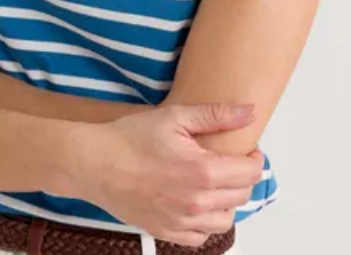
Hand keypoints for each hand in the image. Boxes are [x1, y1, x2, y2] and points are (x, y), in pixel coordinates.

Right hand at [69, 103, 263, 246]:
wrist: (95, 163)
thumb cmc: (131, 137)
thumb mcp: (174, 116)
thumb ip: (215, 115)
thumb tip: (249, 112)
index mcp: (203, 172)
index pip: (250, 173)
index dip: (254, 159)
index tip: (247, 150)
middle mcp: (197, 203)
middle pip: (242, 196)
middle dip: (242, 177)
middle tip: (230, 162)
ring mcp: (182, 222)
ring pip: (225, 220)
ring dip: (228, 202)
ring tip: (215, 183)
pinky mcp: (166, 232)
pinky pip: (201, 237)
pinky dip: (206, 223)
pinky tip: (196, 204)